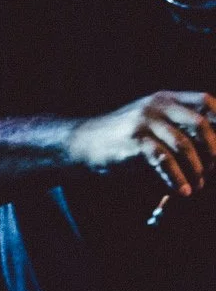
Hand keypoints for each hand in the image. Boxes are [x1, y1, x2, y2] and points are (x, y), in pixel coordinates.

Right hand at [71, 90, 215, 196]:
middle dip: (214, 151)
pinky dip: (177, 179)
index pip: (206, 101)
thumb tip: (215, 151)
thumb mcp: (155, 123)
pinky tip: (183, 191)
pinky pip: (164, 160)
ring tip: (198, 187)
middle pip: (200, 123)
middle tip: (214, 172)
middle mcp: (158, 105)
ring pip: (184, 145)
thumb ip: (181, 127)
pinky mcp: (134, 140)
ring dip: (197, 171)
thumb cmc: (129, 139)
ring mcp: (144, 121)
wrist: (88, 141)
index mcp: (167, 99)